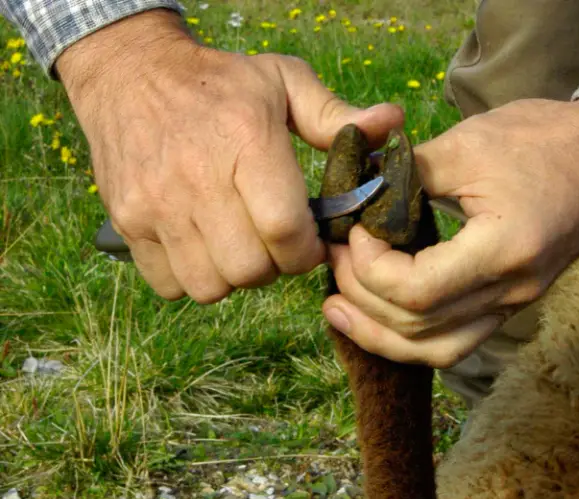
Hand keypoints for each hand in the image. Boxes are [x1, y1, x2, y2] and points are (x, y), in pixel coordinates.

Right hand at [56, 9, 402, 302]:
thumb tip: (392, 124)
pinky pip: (170, 286)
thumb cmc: (221, 82)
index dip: (307, 250)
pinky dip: (192, 278)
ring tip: (239, 244)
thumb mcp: (283, 81)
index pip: (285, 231)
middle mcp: (197, 179)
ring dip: (234, 276)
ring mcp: (155, 206)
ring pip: (211, 287)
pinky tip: (203, 245)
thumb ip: (336, 115)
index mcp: (247, 142)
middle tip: (276, 242)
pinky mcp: (127, 223)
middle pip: (251, 270)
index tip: (310, 240)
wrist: (130, 73)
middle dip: (275, 267)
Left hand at [323, 99, 578, 366]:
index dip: (369, 269)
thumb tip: (357, 199)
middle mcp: (513, 290)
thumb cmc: (544, 138)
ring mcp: (516, 302)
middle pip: (420, 330)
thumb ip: (406, 177)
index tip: (353, 231)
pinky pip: (455, 340)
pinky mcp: (512, 300)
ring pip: (438, 351)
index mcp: (505, 249)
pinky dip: (412, 335)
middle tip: (333, 259)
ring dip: (381, 334)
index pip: (418, 292)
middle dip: (364, 299)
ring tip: (339, 305)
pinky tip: (379, 314)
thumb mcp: (468, 145)